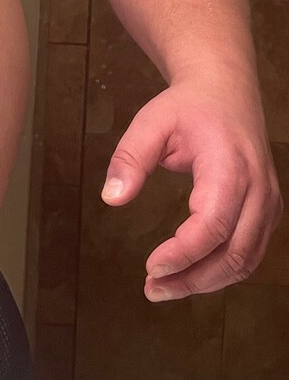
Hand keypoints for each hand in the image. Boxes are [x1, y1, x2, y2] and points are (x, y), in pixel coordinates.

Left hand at [100, 76, 282, 300]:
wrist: (225, 90)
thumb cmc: (187, 107)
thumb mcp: (150, 122)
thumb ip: (129, 158)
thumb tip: (111, 198)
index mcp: (230, 166)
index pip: (213, 224)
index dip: (184, 253)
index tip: (151, 268)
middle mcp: (258, 189)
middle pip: (235, 252)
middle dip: (193, 278)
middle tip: (152, 289)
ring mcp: (268, 202)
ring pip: (246, 260)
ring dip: (206, 282)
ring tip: (163, 288)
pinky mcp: (266, 210)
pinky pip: (250, 252)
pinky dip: (221, 271)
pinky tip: (188, 274)